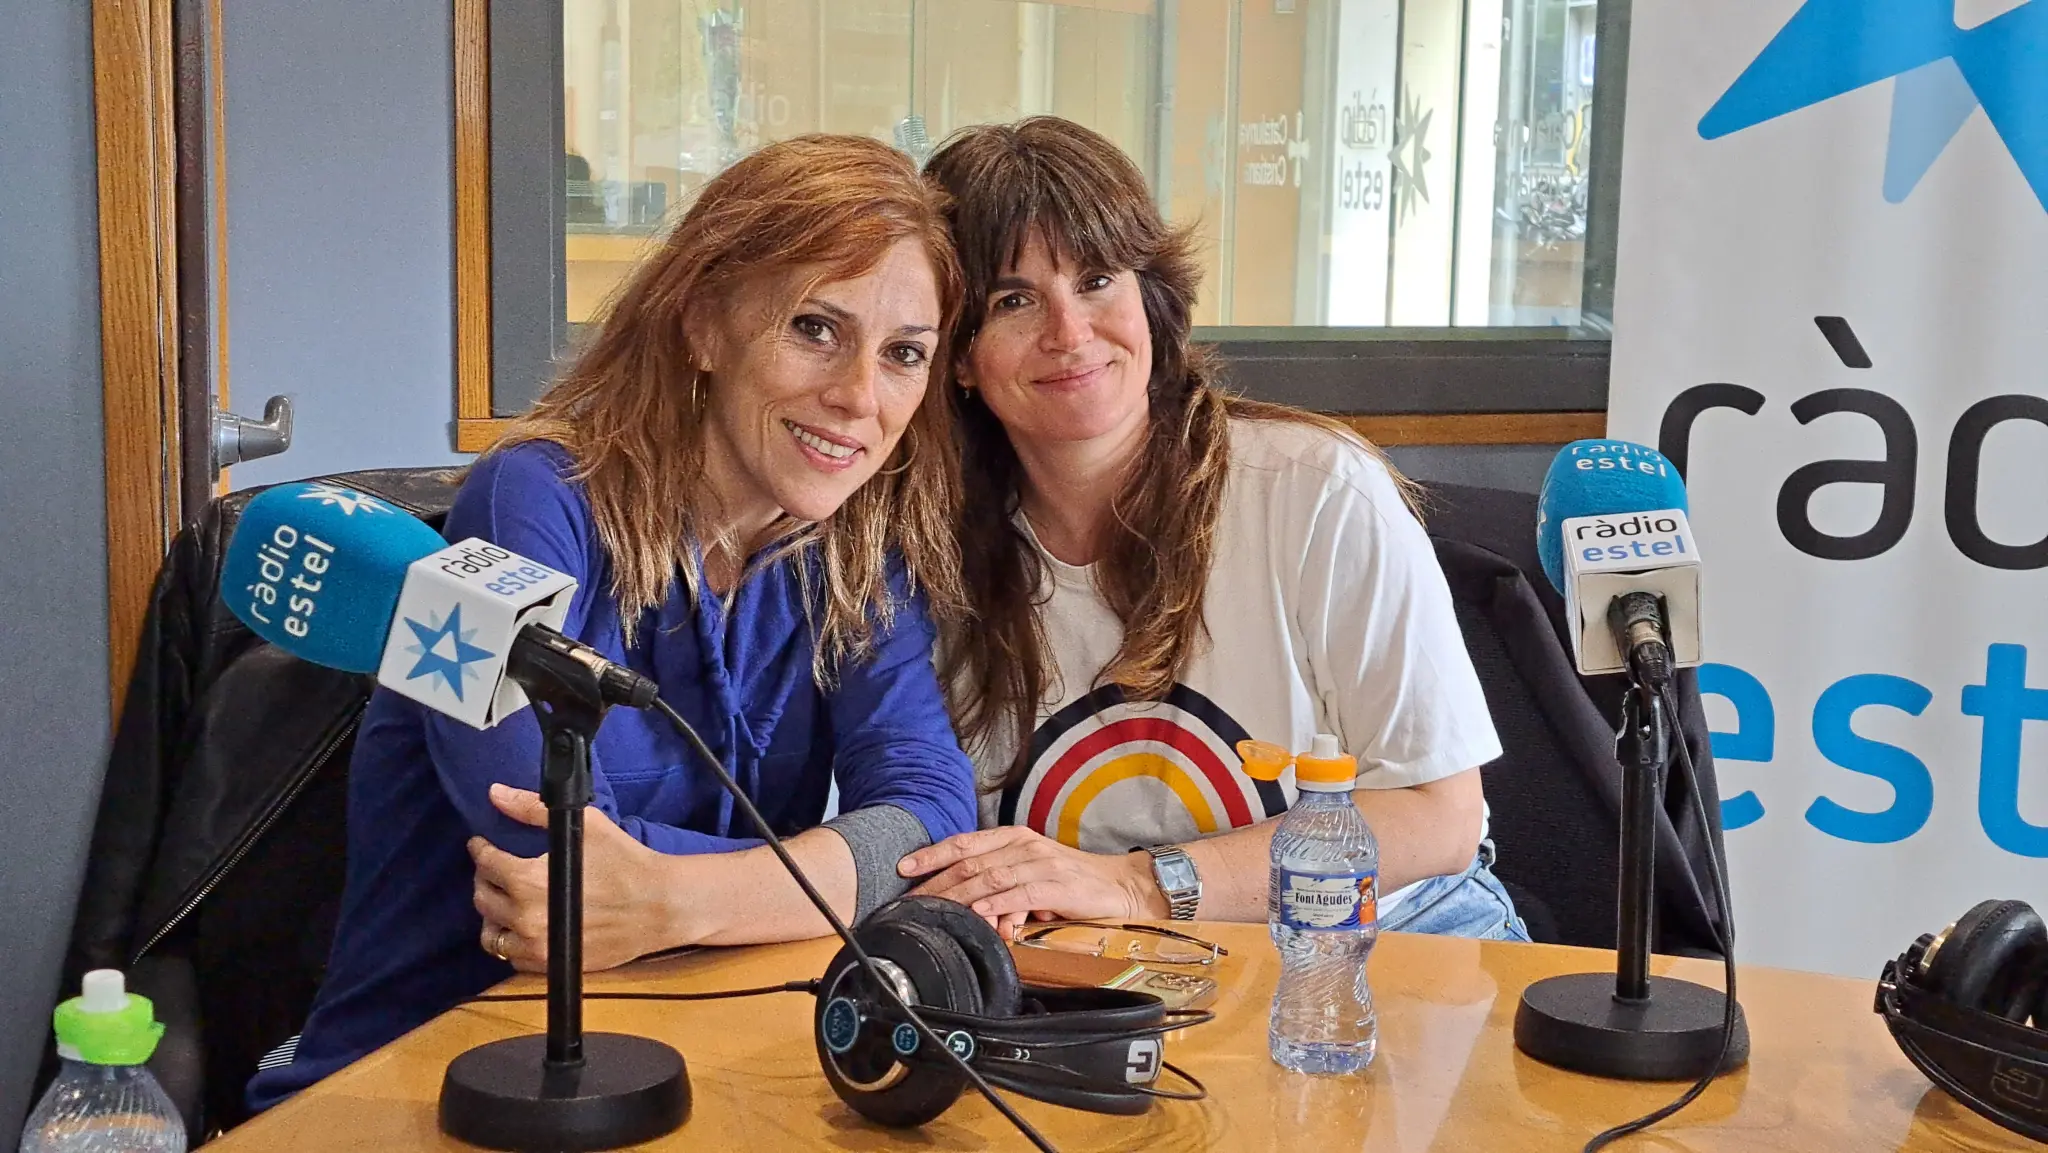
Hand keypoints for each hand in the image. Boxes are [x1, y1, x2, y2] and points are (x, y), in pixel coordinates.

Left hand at [469, 784, 676, 971]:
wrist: (660, 905)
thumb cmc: (625, 862)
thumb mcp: (584, 826)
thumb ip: (532, 809)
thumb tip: (496, 793)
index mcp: (528, 880)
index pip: (485, 863)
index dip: (480, 849)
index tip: (481, 844)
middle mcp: (525, 916)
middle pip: (483, 898)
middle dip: (484, 879)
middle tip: (495, 869)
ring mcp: (537, 945)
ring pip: (492, 935)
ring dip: (492, 915)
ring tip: (503, 901)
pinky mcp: (552, 963)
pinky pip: (514, 958)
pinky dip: (512, 942)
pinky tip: (522, 927)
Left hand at [898, 827, 1167, 932]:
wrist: (1119, 886)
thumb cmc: (1072, 883)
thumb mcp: (1030, 877)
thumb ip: (1000, 888)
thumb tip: (970, 910)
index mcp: (1014, 839)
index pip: (965, 844)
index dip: (932, 855)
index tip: (904, 867)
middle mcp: (1024, 845)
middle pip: (970, 862)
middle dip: (936, 882)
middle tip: (910, 900)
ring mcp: (1040, 863)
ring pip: (990, 877)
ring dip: (958, 895)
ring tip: (934, 908)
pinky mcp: (1057, 885)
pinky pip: (1020, 893)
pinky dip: (997, 903)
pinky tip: (978, 912)